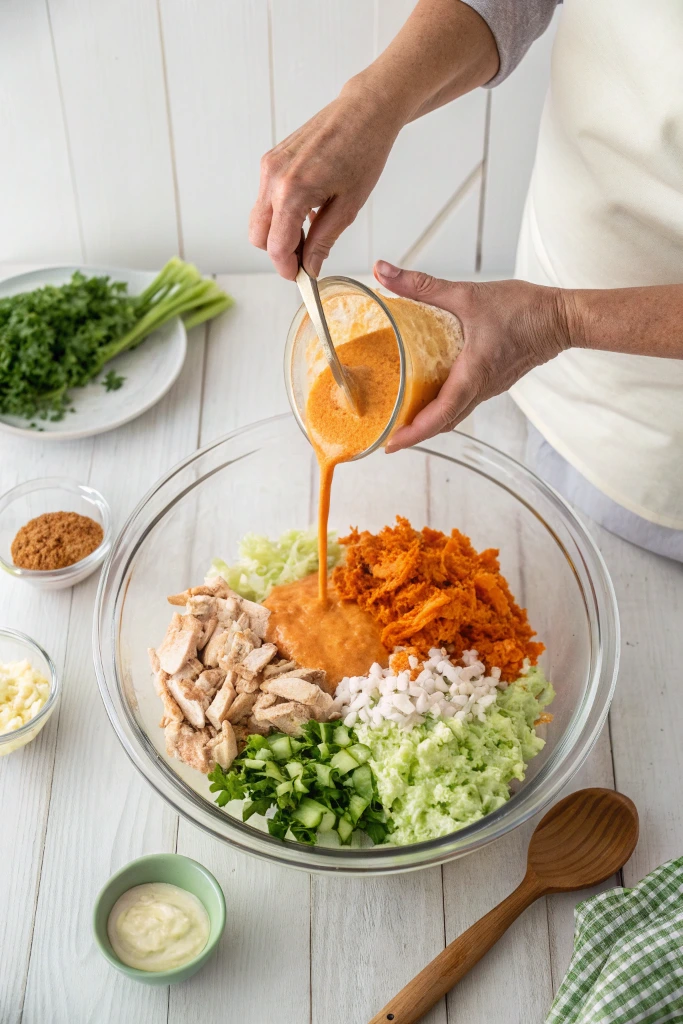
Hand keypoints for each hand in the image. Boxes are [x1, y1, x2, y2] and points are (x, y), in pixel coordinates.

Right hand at [249, 79, 405, 279]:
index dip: (287, 267)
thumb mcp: (348, 207)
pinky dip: (281, 212)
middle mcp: (274, 177)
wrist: (364, 111)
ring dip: (280, 232)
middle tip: (307, 257)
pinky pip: (267, 198)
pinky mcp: (272, 160)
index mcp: (293, 191)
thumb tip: (311, 267)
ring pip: (260, 218)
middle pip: (258, 235)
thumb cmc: (364, 152)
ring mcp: (269, 166)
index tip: (301, 277)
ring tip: (312, 230)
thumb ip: (324, 240)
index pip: (276, 246)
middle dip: (279, 252)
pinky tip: (309, 208)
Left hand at [373, 262, 570, 451]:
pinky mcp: (494, 382)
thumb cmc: (523, 308)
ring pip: (455, 414)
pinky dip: (444, 406)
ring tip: (402, 417)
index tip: (391, 444)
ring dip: (429, 420)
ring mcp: (489, 388)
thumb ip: (421, 284)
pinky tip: (429, 393)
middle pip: (443, 422)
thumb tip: (383, 271)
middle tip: (387, 435)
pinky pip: (465, 402)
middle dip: (414, 432)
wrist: (563, 318)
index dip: (414, 433)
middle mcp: (481, 388)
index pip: (440, 414)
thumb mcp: (467, 293)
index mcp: (473, 374)